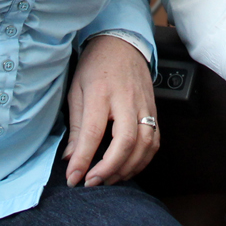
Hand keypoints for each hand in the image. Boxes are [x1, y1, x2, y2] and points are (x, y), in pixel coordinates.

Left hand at [63, 33, 158, 186]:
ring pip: (145, 144)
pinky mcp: (155, 110)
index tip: (73, 178)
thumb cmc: (96, 65)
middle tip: (91, 182)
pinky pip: (154, 141)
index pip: (94, 132)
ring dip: (127, 168)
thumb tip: (70, 158)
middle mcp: (126, 100)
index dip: (84, 159)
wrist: (122, 43)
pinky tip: (127, 168)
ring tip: (108, 179)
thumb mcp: (77, 90)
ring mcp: (144, 105)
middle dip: (109, 168)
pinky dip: (143, 160)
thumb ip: (77, 126)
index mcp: (101, 92)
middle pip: (126, 141)